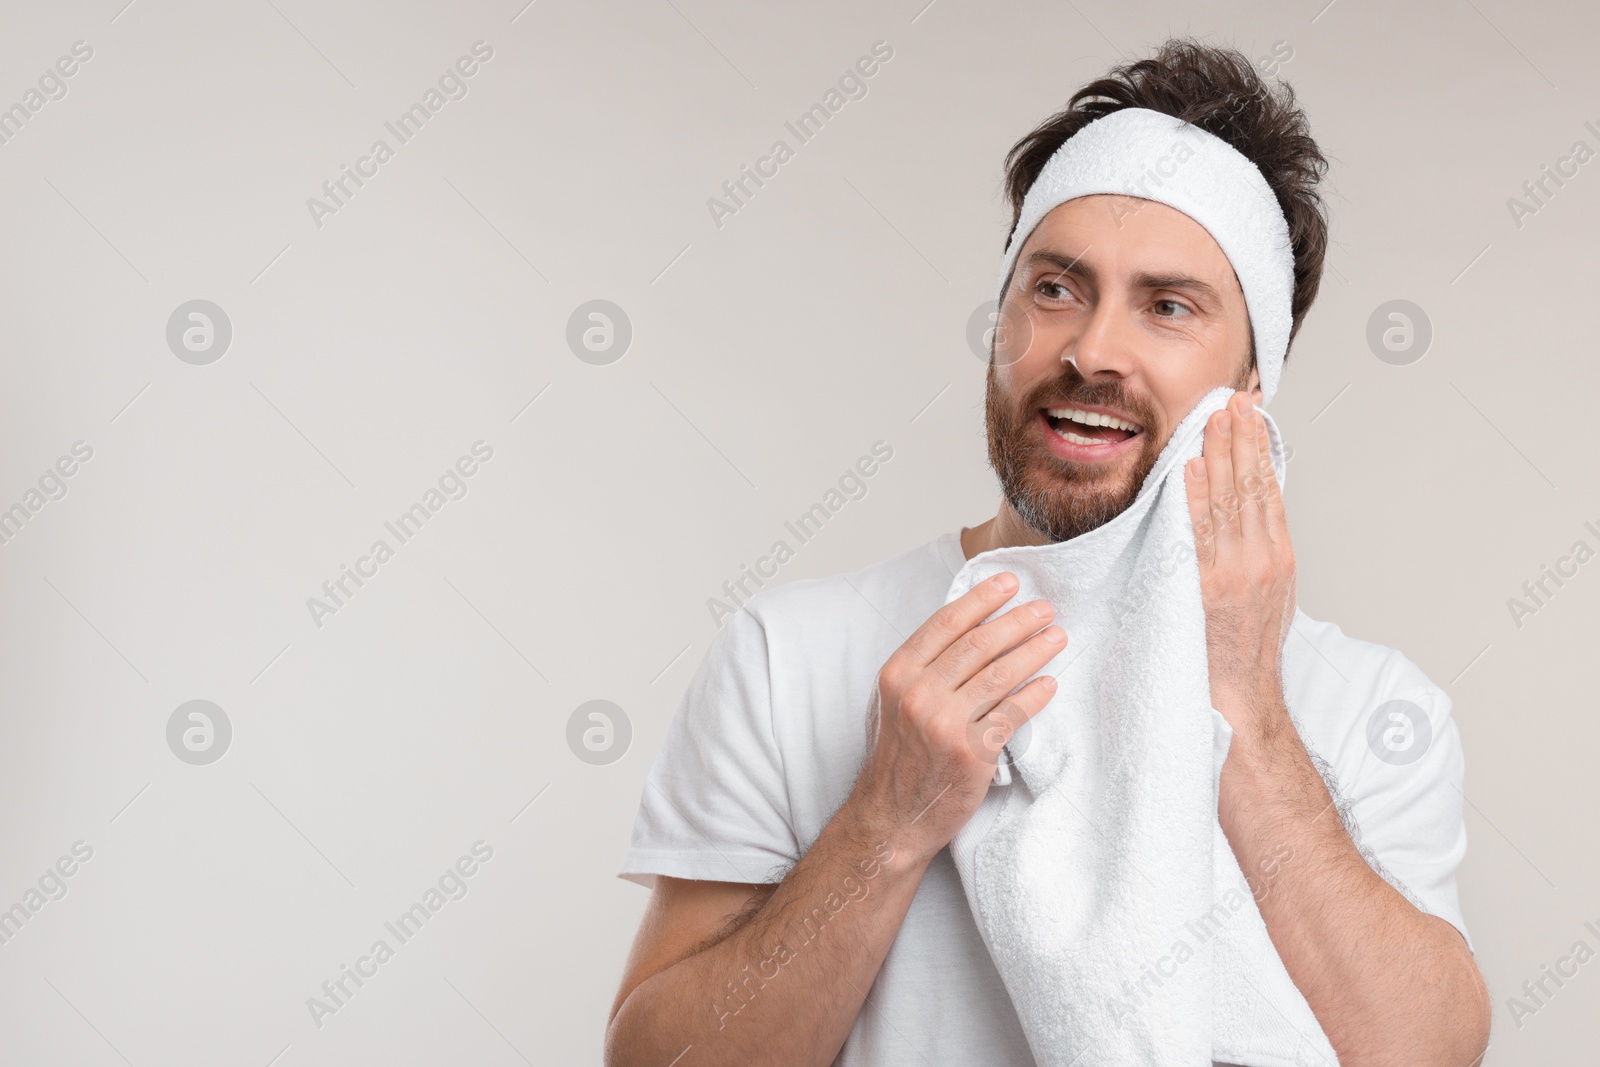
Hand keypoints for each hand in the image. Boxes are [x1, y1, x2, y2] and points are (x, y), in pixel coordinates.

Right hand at [849, 572, 1064, 864]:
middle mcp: (919, 694)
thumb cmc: (896, 758)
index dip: (981, 598)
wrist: (892, 817)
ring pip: (1001, 675)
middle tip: (1044, 609)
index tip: (1008, 583)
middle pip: (979, 644)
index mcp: (898, 674)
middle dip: (1017, 621)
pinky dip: (1035, 696)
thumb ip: (923, 667)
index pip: (946, 623)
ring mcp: (945, 723)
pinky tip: (1049, 684)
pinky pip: (1013, 714)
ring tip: (1056, 638)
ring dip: (1034, 651)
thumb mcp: (893, 702)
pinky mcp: (972, 752)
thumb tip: (967, 627)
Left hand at [1184, 390, 1296, 741]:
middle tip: (1231, 400)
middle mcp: (1263, 559)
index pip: (1268, 489)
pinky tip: (1187, 468)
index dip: (1259, 448)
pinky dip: (1193, 498)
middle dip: (1241, 439)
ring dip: (1218, 456)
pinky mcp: (1208, 588)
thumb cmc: (1248, 648)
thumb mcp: (1268, 592)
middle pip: (1252, 486)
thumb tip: (1244, 509)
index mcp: (1280, 557)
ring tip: (1212, 418)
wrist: (1241, 697)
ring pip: (1228, 502)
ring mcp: (1237, 572)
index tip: (1251, 414)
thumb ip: (1257, 549)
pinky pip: (1199, 534)